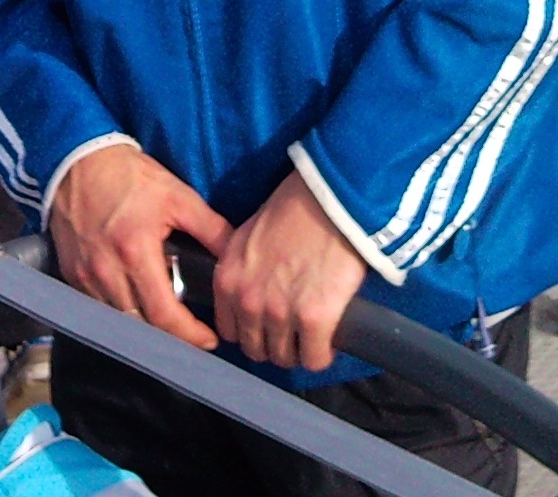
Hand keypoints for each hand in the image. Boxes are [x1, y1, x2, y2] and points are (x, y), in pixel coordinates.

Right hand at [50, 142, 234, 350]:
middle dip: (170, 335)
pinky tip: (136, 298)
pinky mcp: (71, 273)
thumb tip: (237, 258)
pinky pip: (98, 306)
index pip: (164, 315)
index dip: (189, 335)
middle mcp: (106, 270)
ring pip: (119, 319)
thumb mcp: (178, 196)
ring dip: (144, 324)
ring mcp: (84, 274)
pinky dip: (120, 309)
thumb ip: (211, 230)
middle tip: (193, 333)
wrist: (78, 158)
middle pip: (141, 325)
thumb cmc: (128, 175)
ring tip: (167, 316)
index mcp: (135, 251)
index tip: (208, 339)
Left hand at [214, 171, 370, 372]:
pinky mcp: (314, 319)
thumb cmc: (293, 210)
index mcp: (227, 279)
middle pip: (256, 349)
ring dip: (299, 350)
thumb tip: (250, 292)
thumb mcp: (246, 237)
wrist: (329, 198)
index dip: (251, 331)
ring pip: (285, 358)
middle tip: (293, 332)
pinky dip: (322, 354)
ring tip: (312, 335)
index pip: (229, 331)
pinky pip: (315, 359)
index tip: (267, 326)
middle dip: (274, 344)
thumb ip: (242, 271)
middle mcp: (247, 301)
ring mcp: (279, 312)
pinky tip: (329, 339)